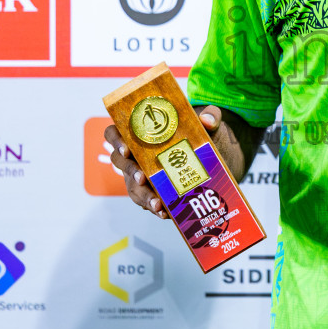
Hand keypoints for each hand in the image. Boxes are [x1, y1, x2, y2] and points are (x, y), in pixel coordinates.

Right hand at [104, 106, 240, 220]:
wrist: (213, 155)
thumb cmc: (200, 133)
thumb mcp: (206, 121)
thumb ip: (210, 115)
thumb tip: (207, 120)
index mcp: (139, 133)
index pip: (114, 133)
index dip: (115, 140)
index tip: (127, 148)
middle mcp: (134, 154)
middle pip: (119, 161)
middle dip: (129, 171)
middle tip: (142, 177)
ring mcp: (140, 174)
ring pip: (132, 186)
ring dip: (142, 196)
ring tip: (156, 204)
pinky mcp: (151, 191)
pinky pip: (146, 202)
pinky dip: (154, 208)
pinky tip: (165, 213)